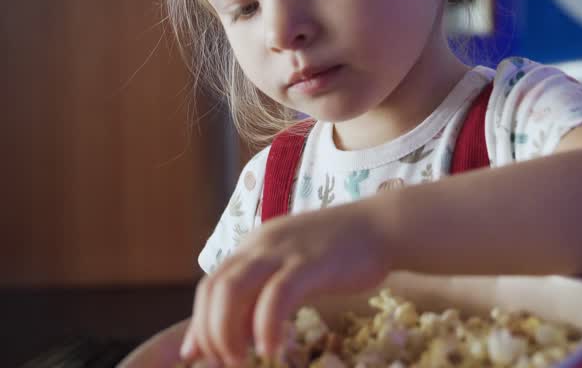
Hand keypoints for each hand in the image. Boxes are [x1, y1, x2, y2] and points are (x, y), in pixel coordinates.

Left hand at [179, 203, 391, 365]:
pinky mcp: (309, 264)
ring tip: (240, 361)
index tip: (200, 356)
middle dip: (209, 333)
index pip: (210, 284)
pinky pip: (276, 297)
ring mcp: (284, 252)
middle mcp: (260, 245)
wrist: (383, 226)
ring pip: (233, 290)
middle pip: (214, 289)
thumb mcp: (294, 266)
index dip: (199, 323)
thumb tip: (240, 331)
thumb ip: (266, 290)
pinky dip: (266, 327)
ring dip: (227, 332)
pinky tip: (271, 351)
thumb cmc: (343, 252)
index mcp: (254, 246)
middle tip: (223, 364)